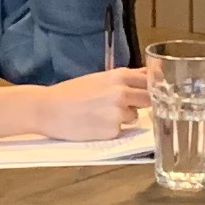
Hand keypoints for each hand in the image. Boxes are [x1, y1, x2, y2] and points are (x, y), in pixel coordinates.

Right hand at [0, 68, 145, 144]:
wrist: (48, 109)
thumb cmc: (71, 93)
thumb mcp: (100, 78)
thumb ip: (125, 78)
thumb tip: (150, 73)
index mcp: (119, 76)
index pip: (151, 81)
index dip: (154, 87)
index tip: (156, 91)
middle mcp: (122, 93)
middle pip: (149, 100)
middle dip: (142, 104)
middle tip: (125, 105)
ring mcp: (119, 113)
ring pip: (134, 117)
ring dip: (124, 117)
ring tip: (101, 114)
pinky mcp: (113, 131)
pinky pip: (121, 130)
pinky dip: (112, 129)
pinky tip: (95, 124)